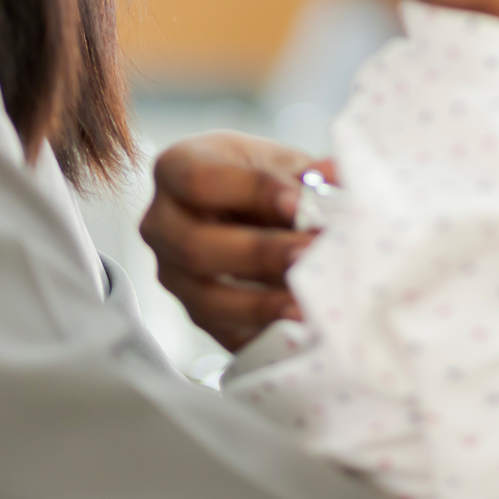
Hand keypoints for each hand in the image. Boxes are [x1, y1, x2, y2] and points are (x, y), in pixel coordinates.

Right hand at [138, 131, 321, 350]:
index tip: (300, 203)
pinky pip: (223, 334)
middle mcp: (161, 225)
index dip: (252, 191)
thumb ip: (307, 174)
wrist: (248, 212)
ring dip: (261, 304)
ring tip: (308, 303)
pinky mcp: (196, 315)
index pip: (200, 181)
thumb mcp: (280, 164)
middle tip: (310, 255)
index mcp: (175, 170)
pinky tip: (297, 329)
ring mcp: (173, 275)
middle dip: (260, 254)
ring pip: (205, 299)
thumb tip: (337, 176)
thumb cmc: (262, 180)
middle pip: (196, 246)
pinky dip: (263, 333)